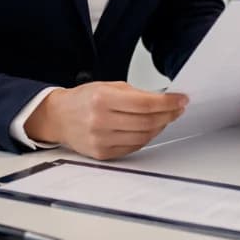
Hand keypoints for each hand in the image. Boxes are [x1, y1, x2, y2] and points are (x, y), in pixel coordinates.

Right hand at [24, 81, 187, 159]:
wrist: (58, 117)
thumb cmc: (83, 99)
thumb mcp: (108, 86)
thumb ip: (136, 93)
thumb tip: (164, 100)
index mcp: (102, 98)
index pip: (145, 103)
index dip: (168, 102)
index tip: (182, 100)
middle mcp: (101, 120)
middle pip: (147, 122)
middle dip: (168, 115)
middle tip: (178, 109)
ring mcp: (101, 139)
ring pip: (143, 137)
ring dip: (160, 127)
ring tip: (165, 118)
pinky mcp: (102, 154)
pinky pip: (133, 147)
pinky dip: (146, 138)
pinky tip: (150, 129)